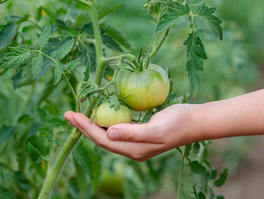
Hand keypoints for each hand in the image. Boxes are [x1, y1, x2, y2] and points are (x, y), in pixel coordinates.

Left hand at [64, 104, 200, 160]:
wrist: (195, 122)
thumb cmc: (177, 123)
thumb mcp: (155, 129)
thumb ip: (132, 133)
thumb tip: (108, 134)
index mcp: (134, 149)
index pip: (103, 139)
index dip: (86, 128)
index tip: (72, 115)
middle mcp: (132, 148)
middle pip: (102, 139)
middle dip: (84, 127)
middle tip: (69, 114)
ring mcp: (137, 142)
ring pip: (109, 134)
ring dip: (93, 124)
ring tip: (80, 115)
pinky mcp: (141, 133)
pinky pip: (118, 128)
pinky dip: (106, 121)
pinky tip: (102, 114)